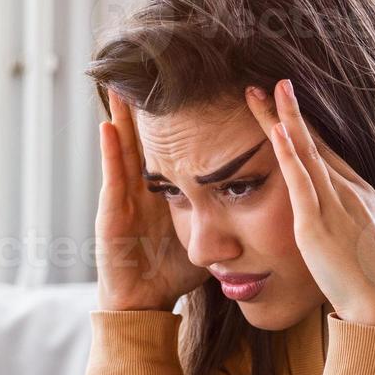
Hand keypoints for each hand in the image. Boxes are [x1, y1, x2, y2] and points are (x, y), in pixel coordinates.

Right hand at [95, 87, 210, 311]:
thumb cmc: (173, 274)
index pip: (173, 147)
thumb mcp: (207, 237)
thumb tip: (266, 205)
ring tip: (123, 83)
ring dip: (124, 116)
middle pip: (147, 139)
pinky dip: (110, 150)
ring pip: (125, 148)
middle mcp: (143, 189)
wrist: (143, 305)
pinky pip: (112, 175)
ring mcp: (125, 198)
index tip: (189, 85)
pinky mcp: (111, 212)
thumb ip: (229, 217)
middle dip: (148, 107)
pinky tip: (108, 124)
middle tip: (149, 69)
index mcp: (165, 192)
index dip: (179, 119)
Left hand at [245, 79, 374, 329]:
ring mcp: (335, 206)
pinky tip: (276, 133)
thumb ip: (344, 226)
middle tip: (271, 83)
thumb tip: (332, 225)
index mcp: (359, 194)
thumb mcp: (360, 244)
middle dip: (289, 111)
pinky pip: (302, 184)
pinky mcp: (318, 227)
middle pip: (314, 142)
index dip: (304, 126)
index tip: (286, 104)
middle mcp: (349, 192)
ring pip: (305, 153)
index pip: (326, 151)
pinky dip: (289, 156)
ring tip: (262, 93)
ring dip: (281, 120)